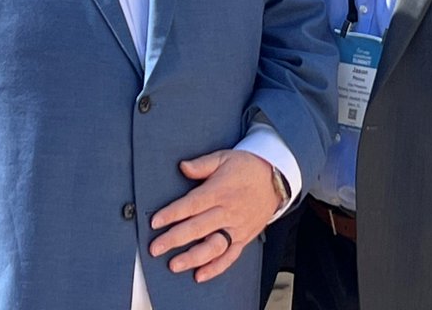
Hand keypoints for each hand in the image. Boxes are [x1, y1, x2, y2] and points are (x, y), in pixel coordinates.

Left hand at [149, 150, 279, 281]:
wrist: (276, 177)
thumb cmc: (247, 166)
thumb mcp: (225, 157)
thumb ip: (202, 164)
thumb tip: (182, 167)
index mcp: (220, 190)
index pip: (192, 204)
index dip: (173, 213)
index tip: (155, 222)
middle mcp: (227, 211)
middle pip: (198, 227)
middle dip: (174, 239)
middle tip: (155, 248)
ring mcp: (236, 226)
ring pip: (213, 245)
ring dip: (193, 257)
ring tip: (174, 264)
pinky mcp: (244, 237)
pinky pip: (230, 256)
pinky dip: (216, 267)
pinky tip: (200, 274)